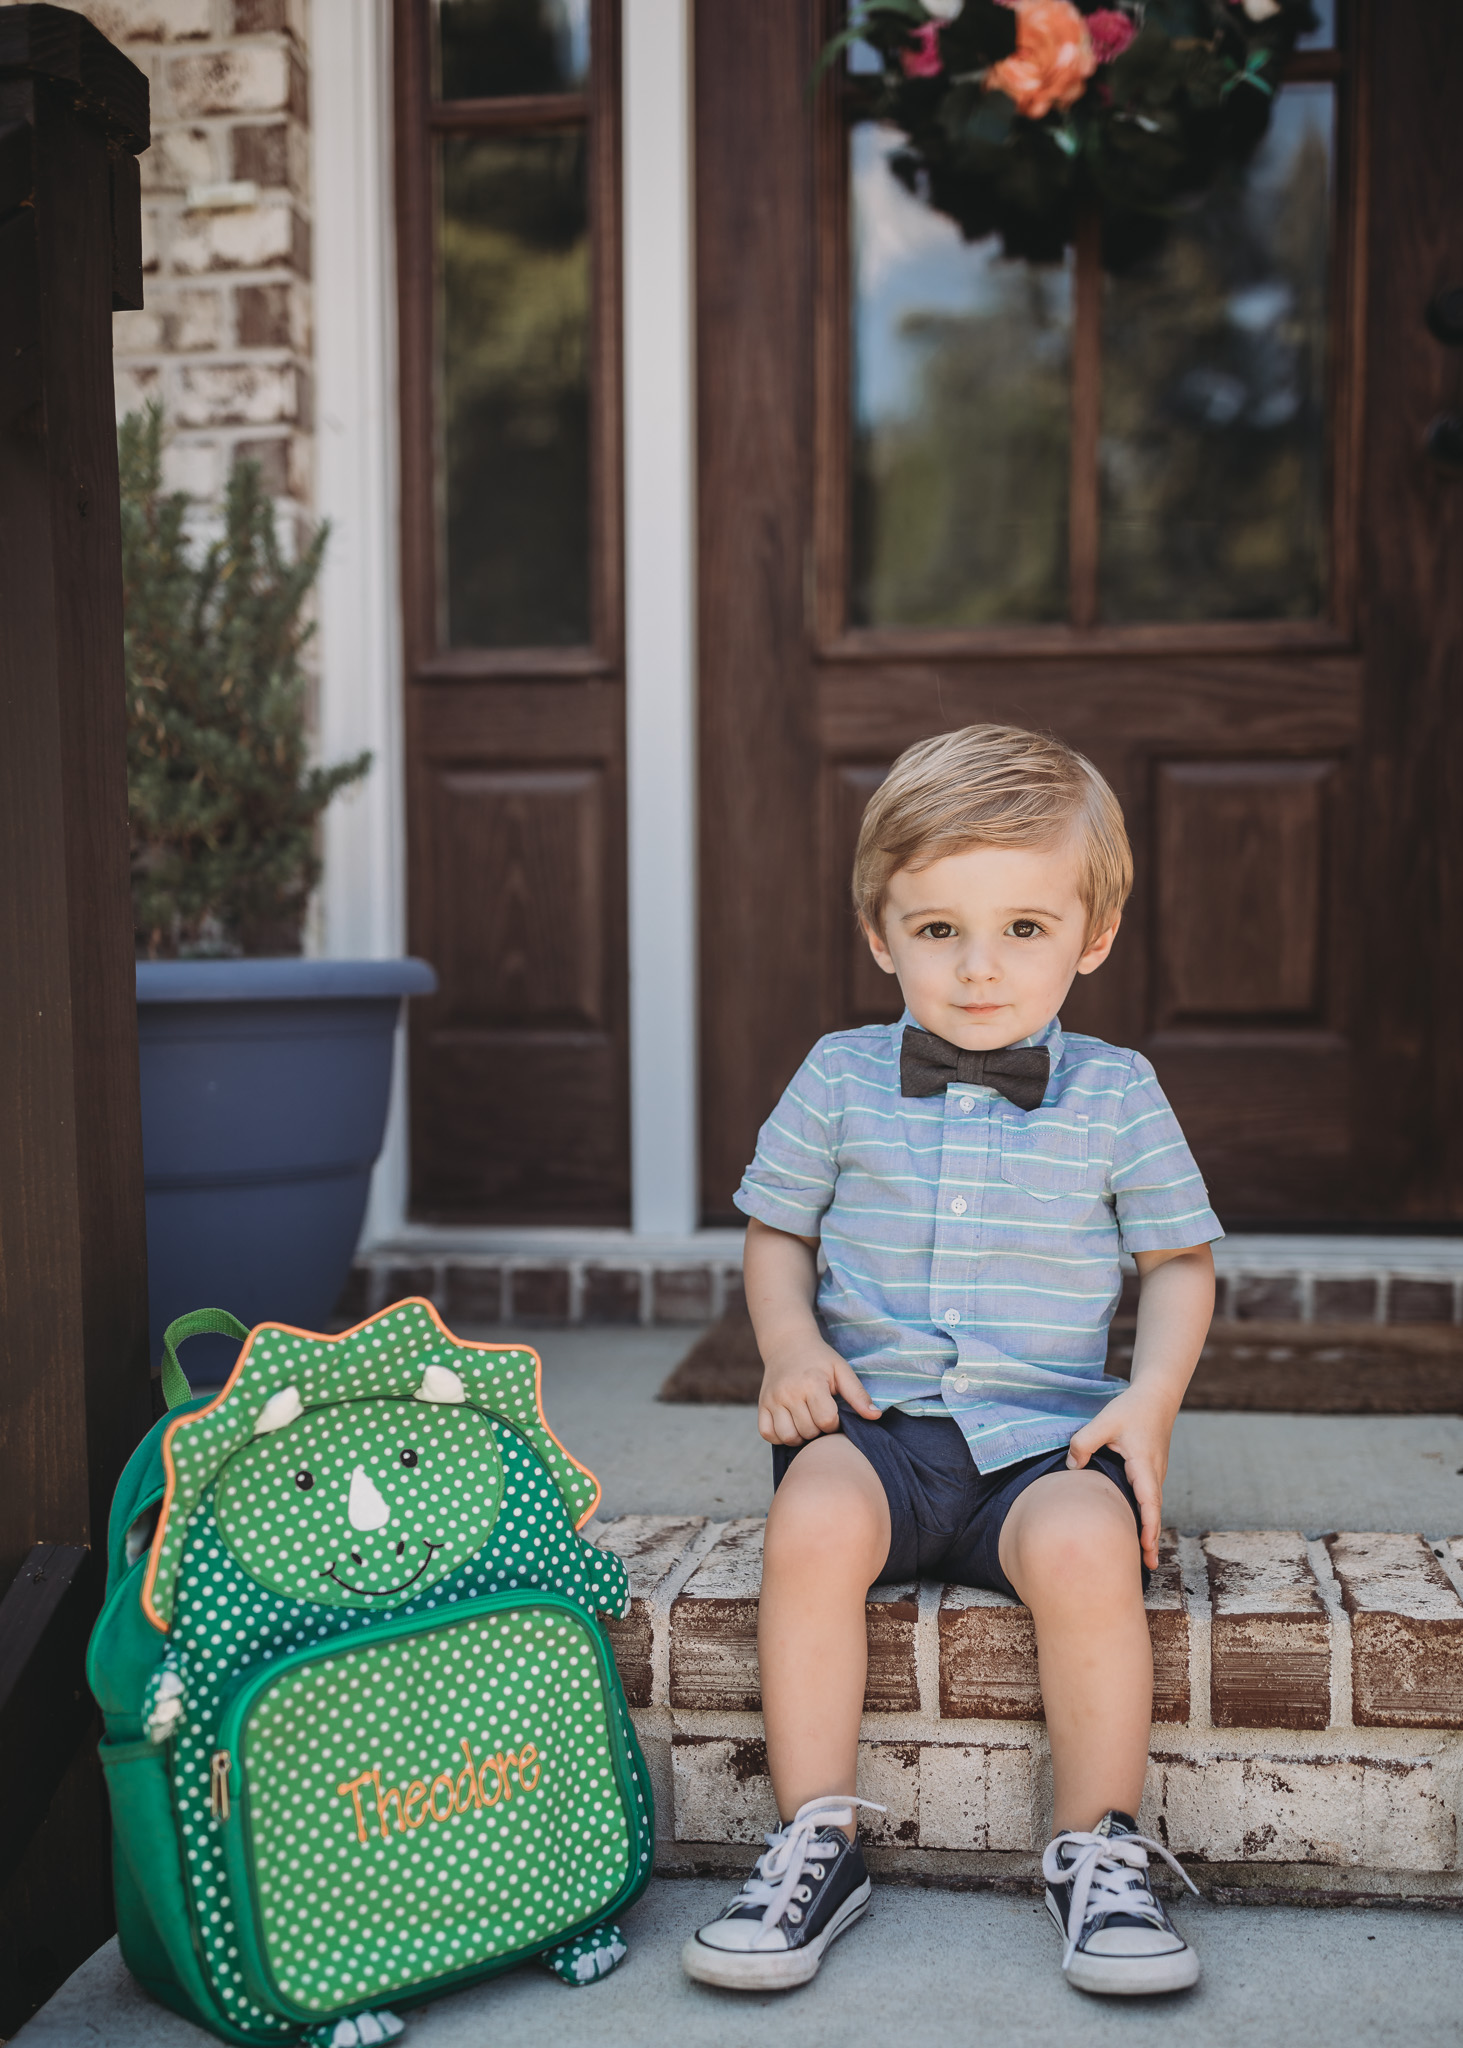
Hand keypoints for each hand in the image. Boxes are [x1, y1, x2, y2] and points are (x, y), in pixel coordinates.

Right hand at [757, 1337, 881, 1446]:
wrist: (787, 1344)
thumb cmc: (819, 1359)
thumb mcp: (842, 1370)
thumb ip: (858, 1394)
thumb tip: (875, 1416)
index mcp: (812, 1383)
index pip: (827, 1421)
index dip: (835, 1422)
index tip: (834, 1412)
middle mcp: (789, 1392)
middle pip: (808, 1431)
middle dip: (819, 1429)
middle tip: (820, 1415)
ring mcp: (773, 1399)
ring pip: (788, 1437)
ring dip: (800, 1435)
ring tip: (807, 1421)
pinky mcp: (761, 1405)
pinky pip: (768, 1434)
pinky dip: (779, 1436)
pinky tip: (790, 1424)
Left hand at [1065, 1384, 1176, 1571]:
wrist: (1157, 1396)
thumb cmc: (1131, 1408)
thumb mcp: (1104, 1422)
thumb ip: (1083, 1443)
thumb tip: (1070, 1467)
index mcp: (1144, 1465)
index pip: (1149, 1502)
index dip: (1148, 1526)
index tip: (1145, 1547)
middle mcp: (1154, 1474)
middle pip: (1154, 1512)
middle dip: (1151, 1539)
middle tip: (1148, 1567)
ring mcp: (1154, 1473)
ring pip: (1151, 1506)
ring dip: (1148, 1529)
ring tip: (1142, 1556)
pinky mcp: (1150, 1471)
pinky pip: (1148, 1498)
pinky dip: (1145, 1515)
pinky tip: (1136, 1528)